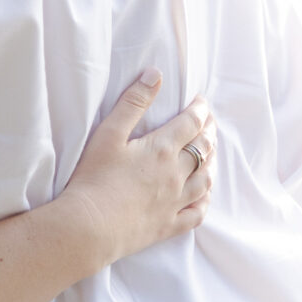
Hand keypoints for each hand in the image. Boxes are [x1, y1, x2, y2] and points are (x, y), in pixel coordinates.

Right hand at [50, 70, 212, 264]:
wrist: (89, 226)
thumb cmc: (94, 178)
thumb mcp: (109, 134)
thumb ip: (133, 102)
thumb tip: (155, 75)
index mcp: (162, 149)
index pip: (190, 123)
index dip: (199, 110)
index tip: (201, 102)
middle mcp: (176, 175)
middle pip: (202, 149)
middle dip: (208, 132)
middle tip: (209, 122)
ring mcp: (175, 202)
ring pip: (205, 180)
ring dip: (211, 162)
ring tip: (211, 153)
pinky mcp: (169, 225)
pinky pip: (197, 212)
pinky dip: (205, 200)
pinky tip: (205, 195)